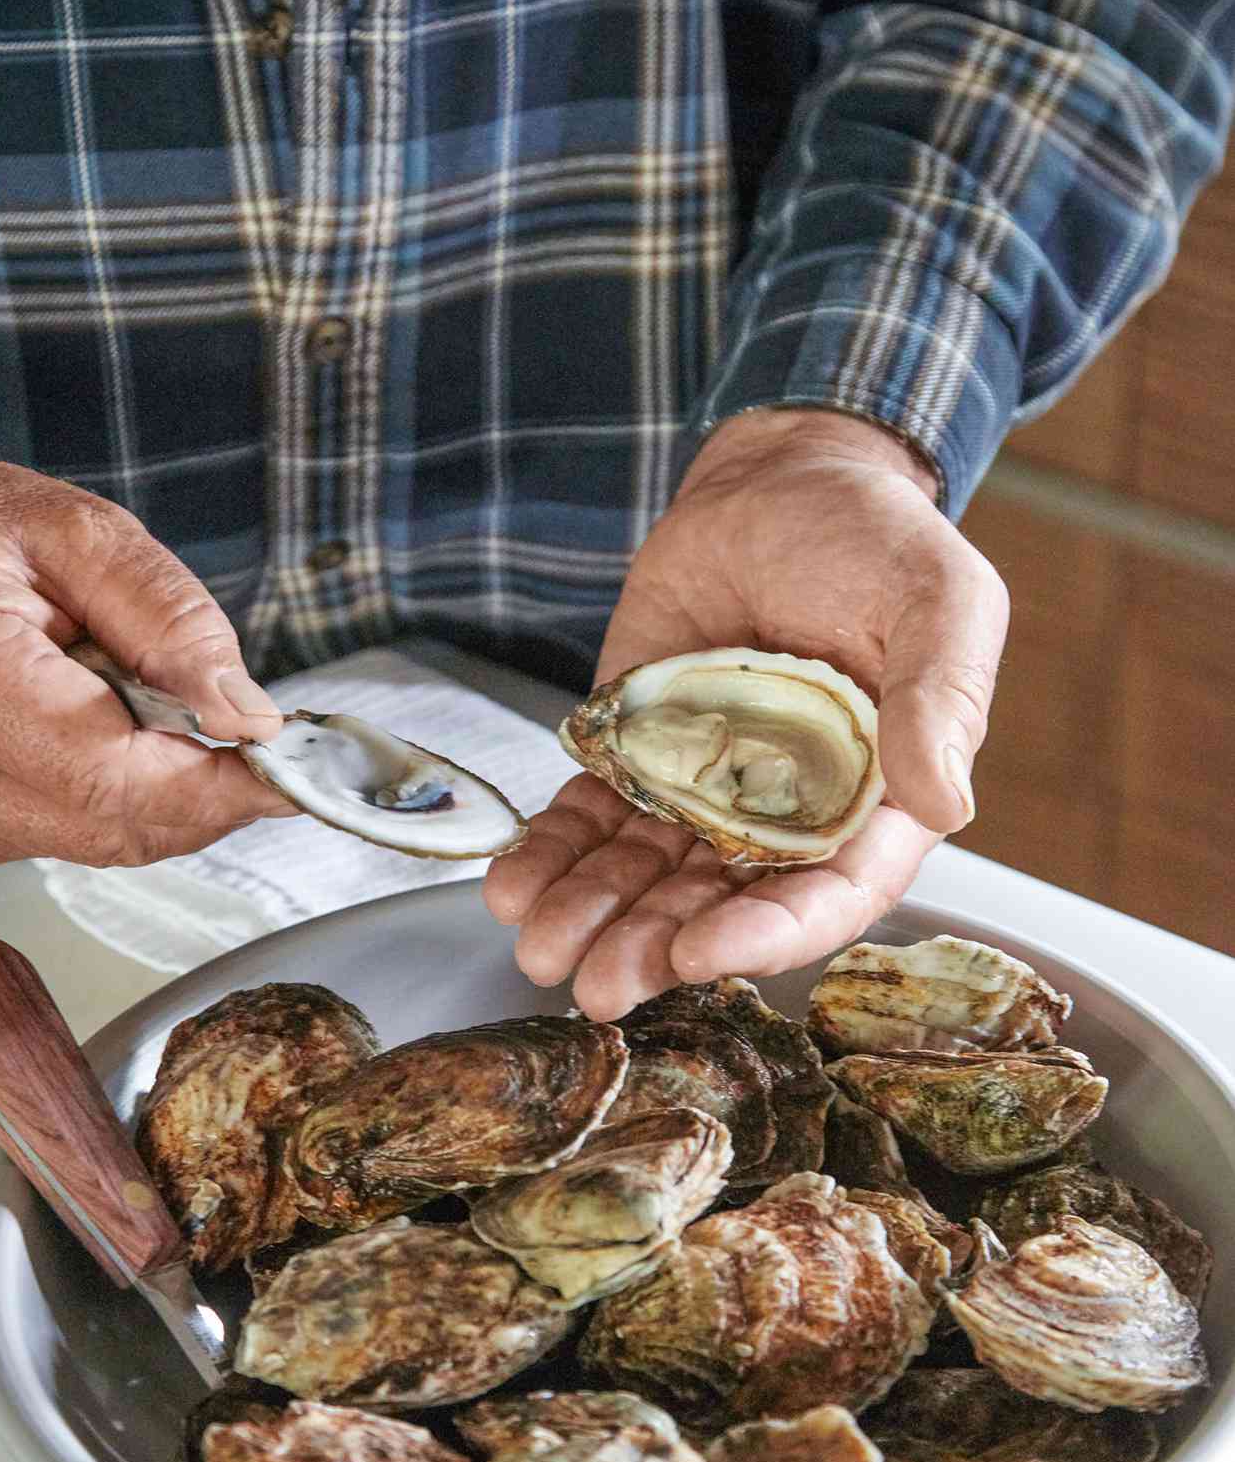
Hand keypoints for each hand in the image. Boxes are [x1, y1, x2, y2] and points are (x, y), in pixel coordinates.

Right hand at [0, 461, 294, 864]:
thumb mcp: (76, 538)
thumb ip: (165, 619)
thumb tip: (246, 714)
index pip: (111, 775)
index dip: (216, 784)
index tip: (288, 764)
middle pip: (114, 825)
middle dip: (208, 793)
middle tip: (263, 742)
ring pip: (101, 839)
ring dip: (172, 796)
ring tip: (182, 716)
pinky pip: (74, 831)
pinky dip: (131, 796)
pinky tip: (134, 734)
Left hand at [484, 409, 1008, 1017]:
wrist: (781, 478)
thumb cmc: (878, 536)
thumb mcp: (939, 600)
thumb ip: (942, 696)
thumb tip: (947, 802)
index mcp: (876, 799)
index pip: (829, 893)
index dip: (767, 934)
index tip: (702, 952)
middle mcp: (790, 813)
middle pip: (720, 902)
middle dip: (655, 945)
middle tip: (597, 983)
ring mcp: (707, 787)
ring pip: (646, 871)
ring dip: (593, 915)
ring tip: (539, 945)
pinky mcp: (641, 752)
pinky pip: (594, 814)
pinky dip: (554, 852)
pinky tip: (513, 882)